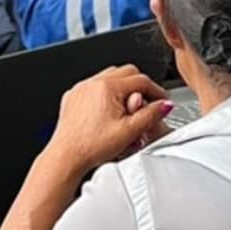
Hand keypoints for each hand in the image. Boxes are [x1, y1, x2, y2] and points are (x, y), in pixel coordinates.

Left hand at [47, 65, 173, 168]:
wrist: (66, 156)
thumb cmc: (91, 146)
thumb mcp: (130, 131)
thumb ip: (151, 115)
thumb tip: (164, 105)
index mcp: (107, 88)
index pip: (141, 80)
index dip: (156, 90)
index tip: (162, 100)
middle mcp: (92, 84)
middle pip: (126, 73)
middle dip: (140, 86)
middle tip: (147, 103)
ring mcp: (80, 89)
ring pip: (109, 77)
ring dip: (122, 88)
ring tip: (127, 110)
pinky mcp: (72, 97)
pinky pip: (93, 87)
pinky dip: (105, 94)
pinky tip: (109, 112)